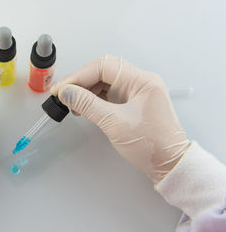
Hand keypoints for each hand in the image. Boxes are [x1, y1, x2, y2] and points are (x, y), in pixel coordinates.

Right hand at [51, 54, 189, 182]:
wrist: (169, 164)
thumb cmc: (153, 146)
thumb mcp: (115, 124)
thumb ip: (88, 105)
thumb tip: (67, 92)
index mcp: (141, 81)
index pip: (103, 66)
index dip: (79, 76)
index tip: (62, 89)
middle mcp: (139, 82)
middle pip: (102, 71)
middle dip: (81, 81)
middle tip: (63, 93)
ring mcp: (135, 93)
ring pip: (103, 82)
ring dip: (85, 91)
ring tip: (70, 103)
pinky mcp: (130, 103)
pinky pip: (107, 94)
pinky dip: (92, 99)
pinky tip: (82, 107)